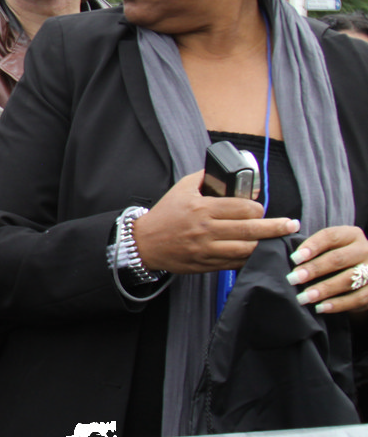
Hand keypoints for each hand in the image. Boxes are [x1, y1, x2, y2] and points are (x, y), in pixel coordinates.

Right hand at [134, 172, 298, 273]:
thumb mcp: (182, 189)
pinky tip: (259, 253)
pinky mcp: (206, 264)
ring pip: (246, 249)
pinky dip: (249, 258)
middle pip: (250, 229)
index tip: (261, 209)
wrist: (145, 242)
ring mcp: (206, 249)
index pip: (242, 208)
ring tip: (279, 241)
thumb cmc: (165, 214)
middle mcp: (206, 230)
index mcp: (202, 208)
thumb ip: (204, 178)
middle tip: (291, 225)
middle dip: (276, 227)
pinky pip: (235, 263)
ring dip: (266, 245)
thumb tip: (227, 172)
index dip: (258, 208)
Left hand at [286, 226, 367, 313]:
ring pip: (348, 279)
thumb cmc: (336, 262)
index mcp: (351, 235)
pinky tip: (320, 307)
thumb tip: (287, 255)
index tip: (294, 258)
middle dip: (313, 269)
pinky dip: (338, 304)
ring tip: (303, 297)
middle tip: (293, 279)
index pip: (330, 236)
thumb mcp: (328, 249)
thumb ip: (313, 249)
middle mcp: (365, 250)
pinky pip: (358, 298)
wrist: (362, 280)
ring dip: (323, 289)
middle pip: (338, 258)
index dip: (311, 246)